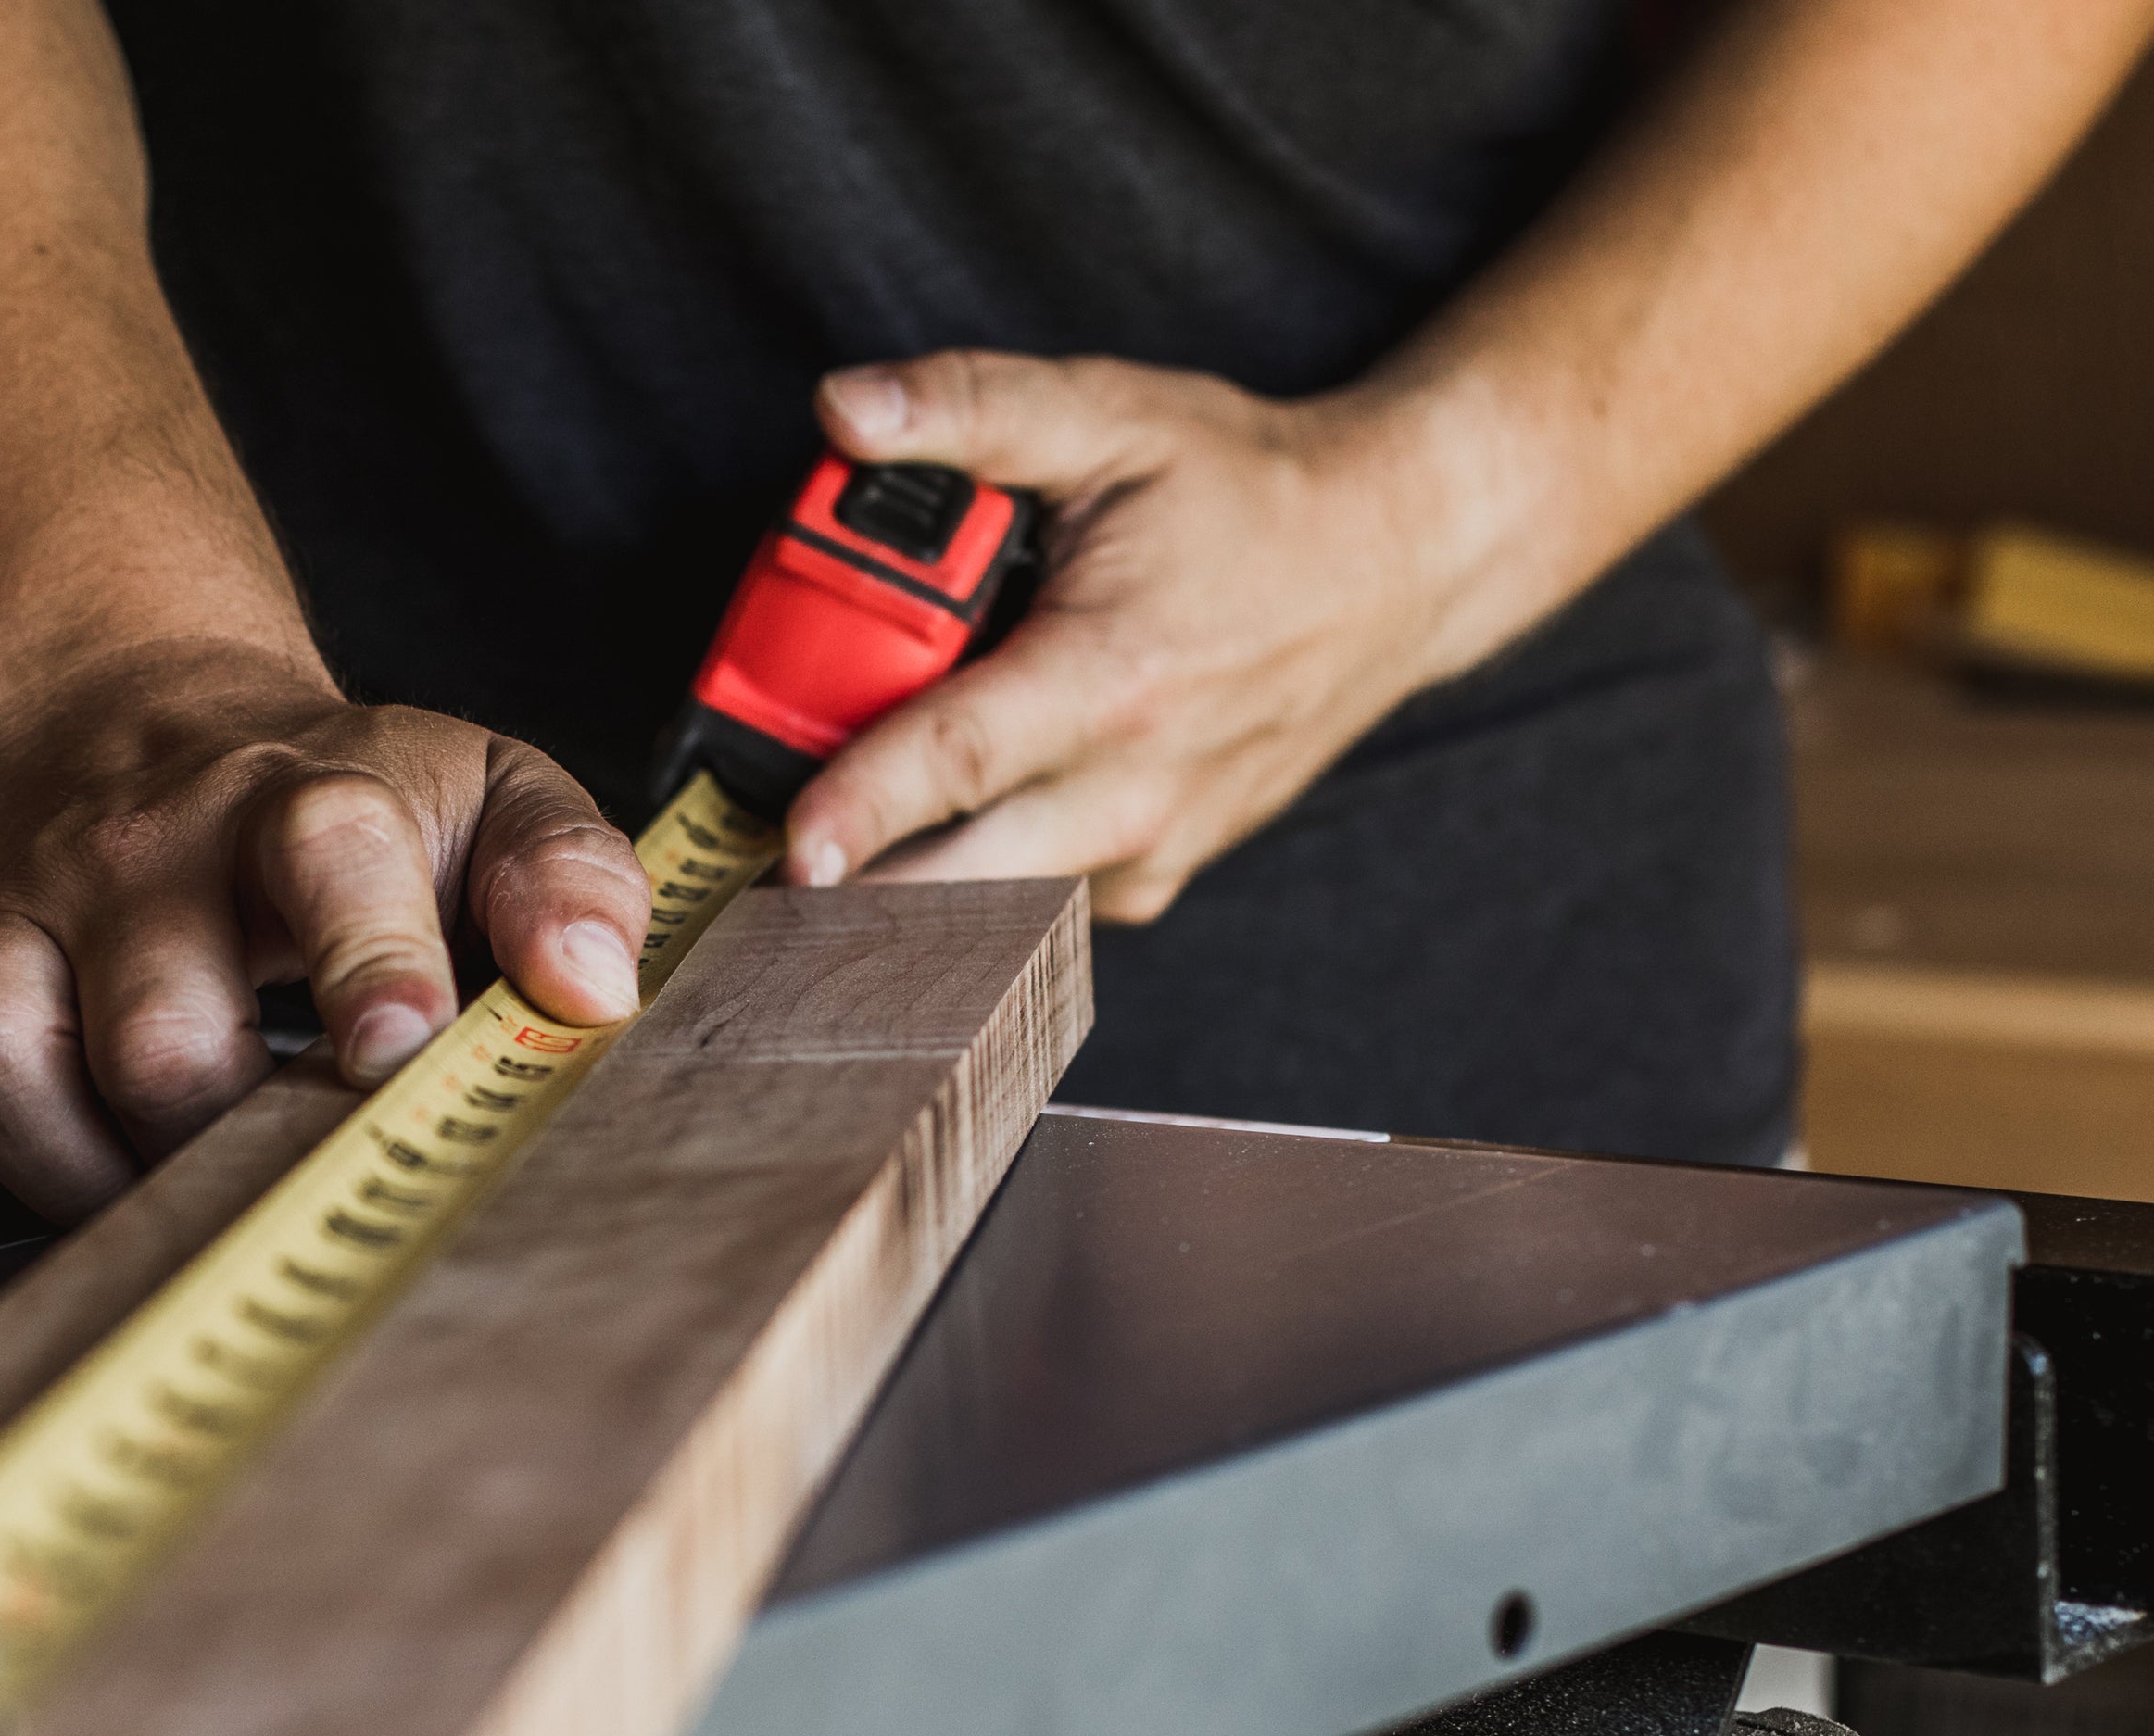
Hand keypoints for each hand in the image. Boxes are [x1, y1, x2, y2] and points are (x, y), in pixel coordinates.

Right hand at [0, 644, 652, 1223]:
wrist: (152, 724)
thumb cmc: (346, 807)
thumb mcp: (492, 796)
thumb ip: (569, 875)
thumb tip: (594, 988)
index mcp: (303, 800)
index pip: (328, 856)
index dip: (367, 963)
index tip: (395, 1058)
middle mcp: (142, 852)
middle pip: (153, 1034)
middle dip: (223, 1138)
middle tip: (276, 1168)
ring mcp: (19, 911)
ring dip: (78, 1173)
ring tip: (155, 1186)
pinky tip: (15, 1176)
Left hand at [784, 354, 1515, 923]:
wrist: (1397, 566)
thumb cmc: (1253, 493)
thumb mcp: (1116, 416)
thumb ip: (975, 409)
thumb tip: (843, 410)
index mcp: (1117, 674)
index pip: (965, 759)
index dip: (866, 806)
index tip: (793, 850)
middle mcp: (1139, 785)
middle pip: (966, 880)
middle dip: (858, 892)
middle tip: (757, 881)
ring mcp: (1151, 847)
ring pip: (995, 908)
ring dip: (906, 888)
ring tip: (831, 853)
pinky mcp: (1155, 877)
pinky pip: (1036, 902)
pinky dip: (976, 875)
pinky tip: (942, 826)